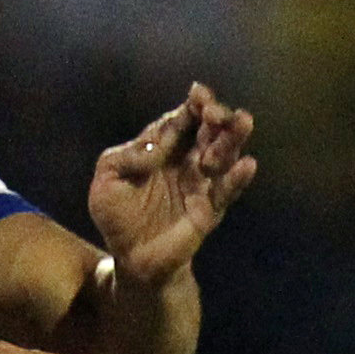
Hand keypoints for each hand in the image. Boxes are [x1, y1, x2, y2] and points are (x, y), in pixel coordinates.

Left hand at [88, 82, 257, 285]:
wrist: (131, 258)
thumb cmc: (119, 216)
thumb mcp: (106, 180)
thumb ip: (124, 157)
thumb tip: (154, 147)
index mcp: (163, 148)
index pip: (182, 119)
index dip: (192, 106)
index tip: (198, 95)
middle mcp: (187, 160)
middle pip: (209, 131)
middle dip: (216, 116)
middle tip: (214, 112)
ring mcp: (202, 183)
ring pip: (224, 154)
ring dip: (232, 138)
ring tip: (241, 123)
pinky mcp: (210, 209)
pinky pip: (228, 191)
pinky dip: (238, 178)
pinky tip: (247, 164)